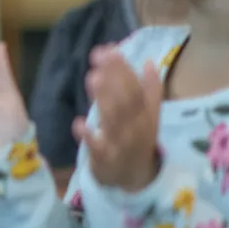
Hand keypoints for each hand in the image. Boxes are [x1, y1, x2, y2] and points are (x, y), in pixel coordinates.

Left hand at [72, 46, 162, 191]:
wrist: (134, 179)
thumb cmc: (137, 140)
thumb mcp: (149, 116)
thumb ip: (150, 89)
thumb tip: (148, 61)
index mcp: (146, 115)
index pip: (136, 88)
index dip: (124, 69)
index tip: (110, 48)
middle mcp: (136, 127)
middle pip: (126, 100)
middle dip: (114, 77)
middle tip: (99, 55)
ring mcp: (120, 143)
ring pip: (113, 120)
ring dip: (104, 99)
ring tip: (93, 77)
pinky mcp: (104, 159)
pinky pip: (97, 147)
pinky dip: (88, 135)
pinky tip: (78, 122)